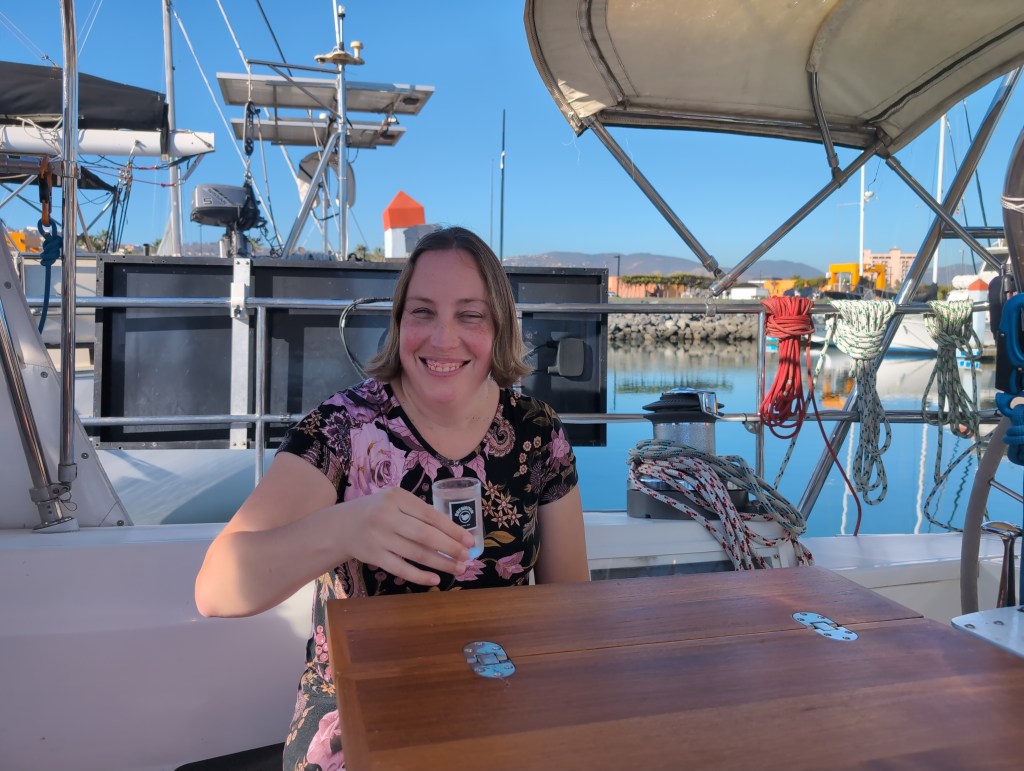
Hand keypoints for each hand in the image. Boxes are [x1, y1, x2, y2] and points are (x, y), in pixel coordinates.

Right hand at [335, 487, 474, 585]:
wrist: (342, 526)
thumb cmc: (377, 511)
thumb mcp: (395, 501)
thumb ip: (418, 511)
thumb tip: (454, 532)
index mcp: (397, 498)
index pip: (430, 515)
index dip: (452, 529)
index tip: (469, 540)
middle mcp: (387, 516)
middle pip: (425, 535)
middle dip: (450, 548)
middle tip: (467, 557)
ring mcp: (379, 537)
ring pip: (416, 553)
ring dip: (441, 563)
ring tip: (458, 569)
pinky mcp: (373, 556)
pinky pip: (401, 568)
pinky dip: (420, 576)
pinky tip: (435, 579)